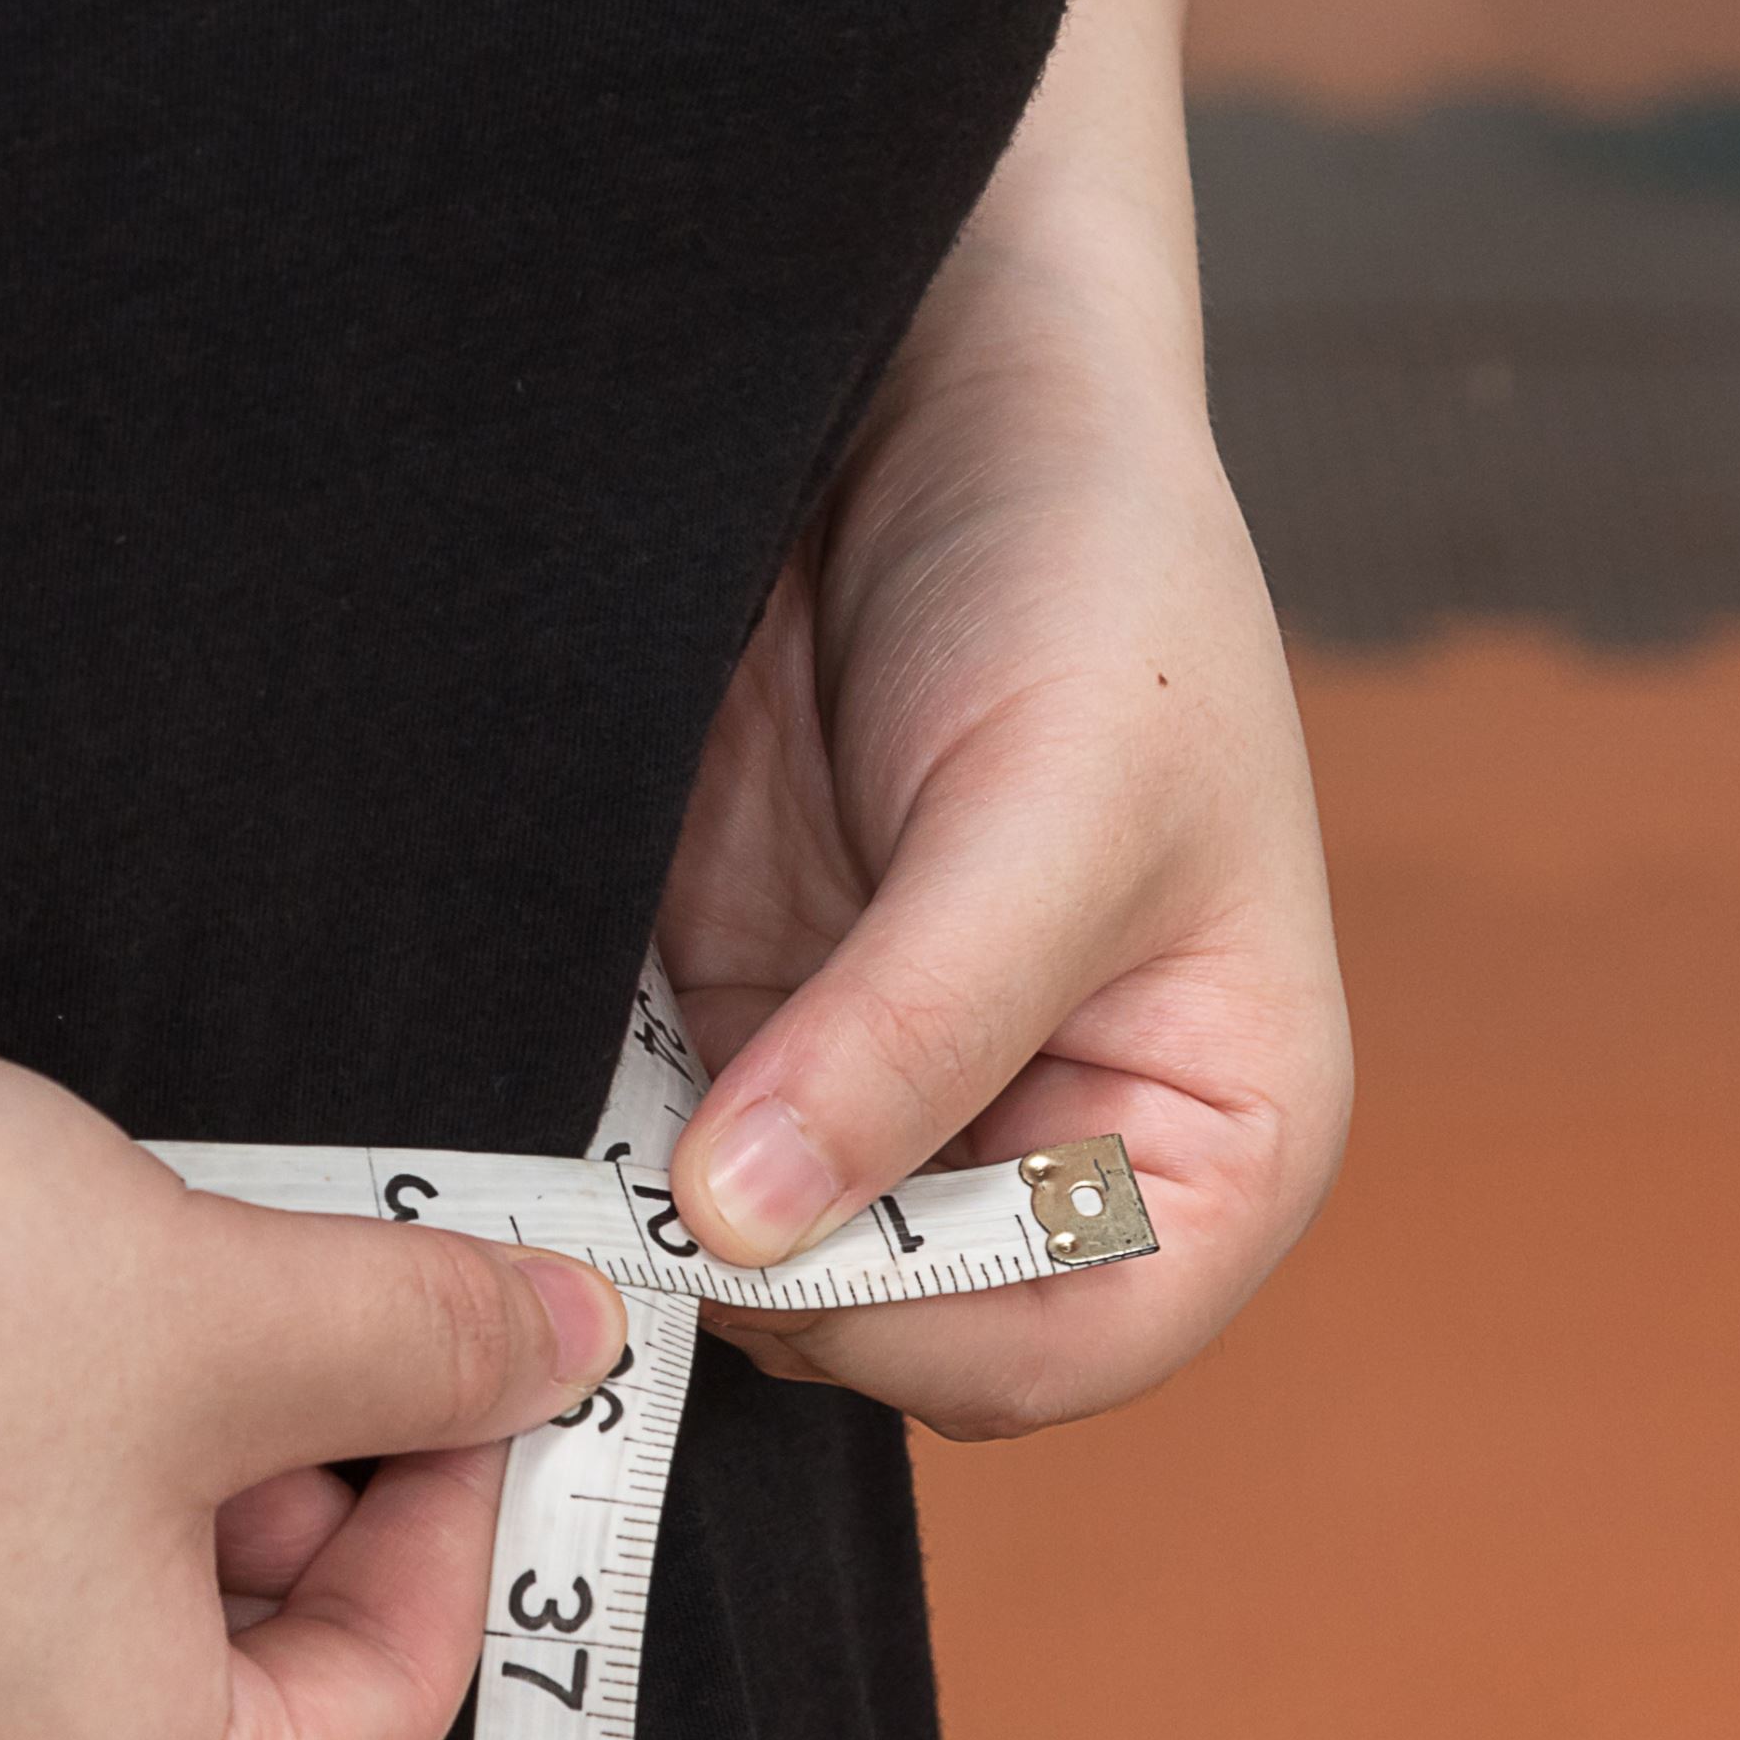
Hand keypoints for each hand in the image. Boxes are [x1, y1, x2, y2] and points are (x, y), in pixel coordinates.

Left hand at [656, 278, 1351, 1437]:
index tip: (756, 1236)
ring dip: (639, 1218)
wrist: (931, 392)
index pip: (1062, 1347)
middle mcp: (1040, 1145)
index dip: (910, 1326)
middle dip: (754, 1282)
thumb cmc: (1083, 572)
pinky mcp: (730, 1022)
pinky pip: (636, 1147)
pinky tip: (531, 1063)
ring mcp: (869, 1094)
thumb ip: (912, 1033)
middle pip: (886, 1331)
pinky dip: (580, 1136)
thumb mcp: (1050, 805)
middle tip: (612, 1193)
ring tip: (558, 1128)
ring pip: (736, 1257)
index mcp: (1209, 1137)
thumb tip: (747, 1231)